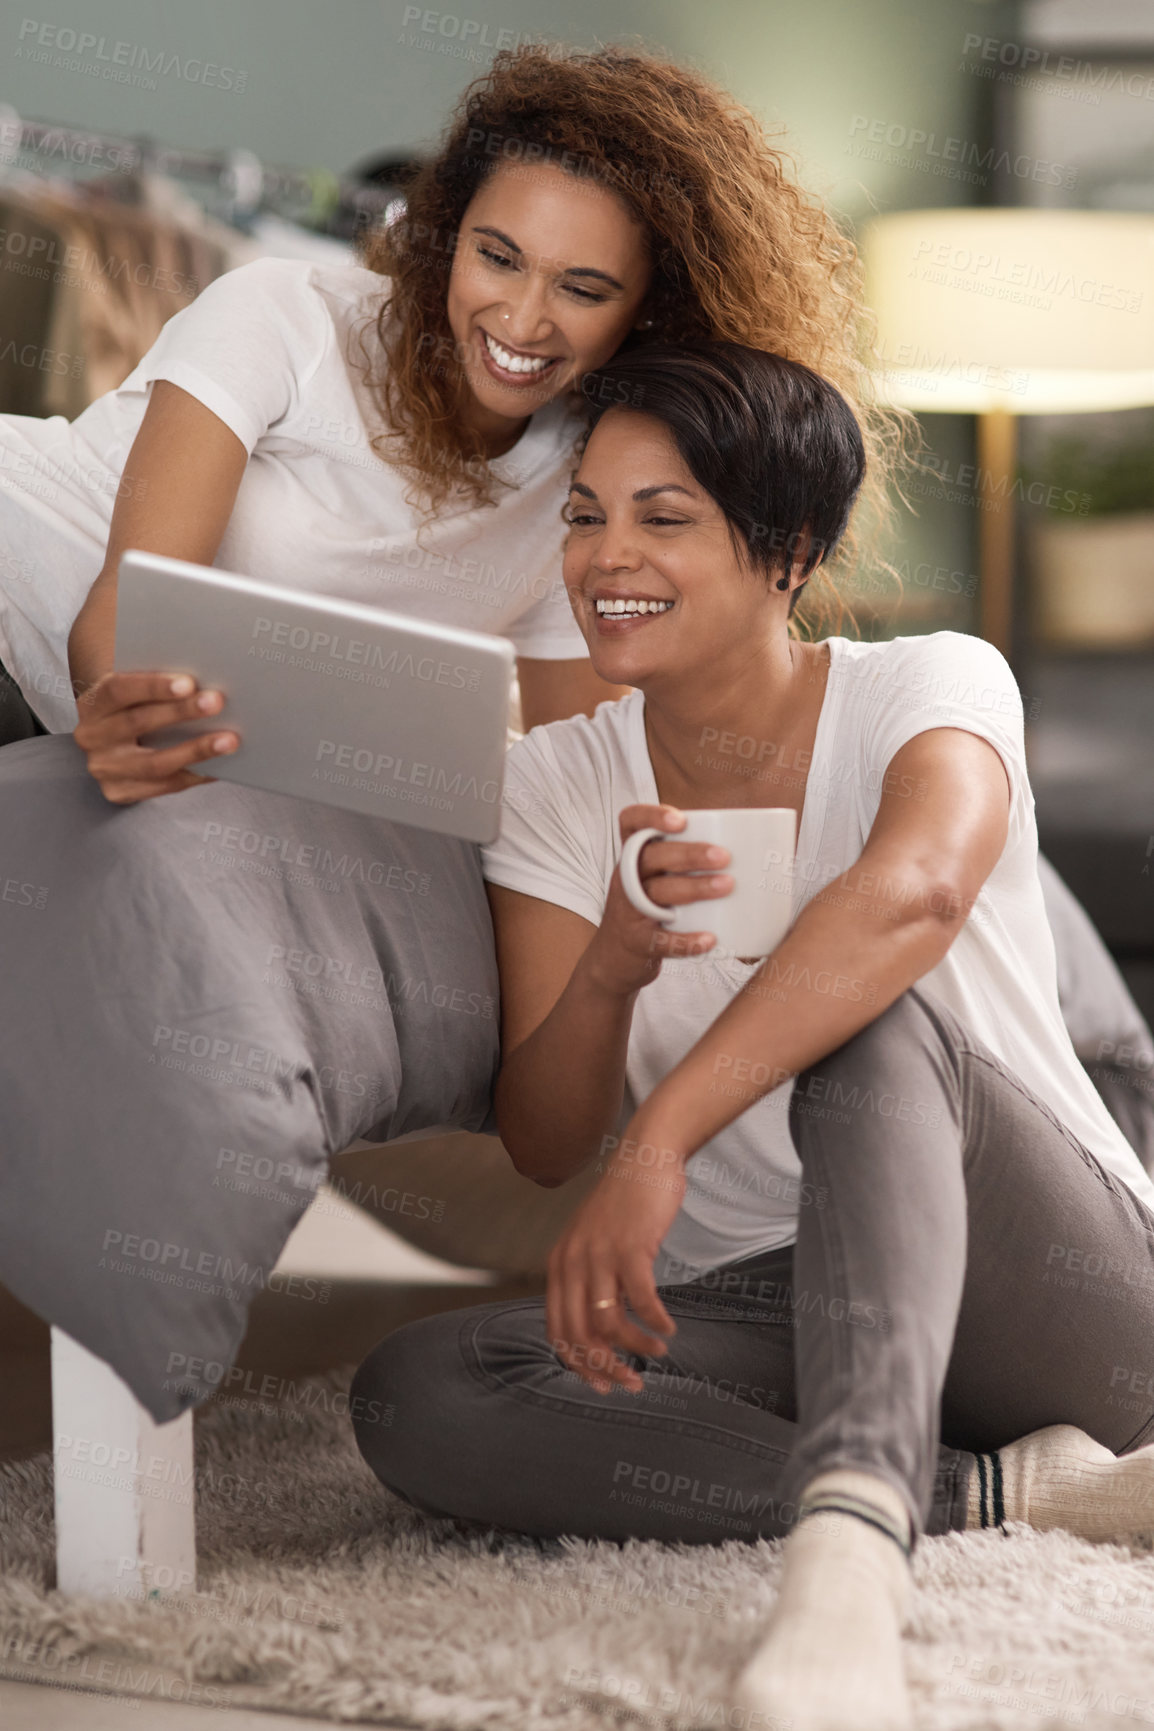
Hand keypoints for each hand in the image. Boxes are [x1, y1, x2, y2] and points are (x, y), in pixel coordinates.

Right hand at [73, 672, 237, 804]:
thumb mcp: (135, 693)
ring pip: (154, 762)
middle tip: (216, 702)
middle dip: (181, 712)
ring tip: (229, 740)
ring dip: (195, 750)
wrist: (112, 744)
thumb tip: (208, 679)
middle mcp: (92, 736)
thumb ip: (160, 686)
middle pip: (138, 722)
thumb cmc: (135, 708)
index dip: (153, 686)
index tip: (188, 682)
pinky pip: (164, 786)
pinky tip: (220, 766)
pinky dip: (195, 775)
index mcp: (93, 703)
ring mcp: (104, 768)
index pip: (119, 690)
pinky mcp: (119, 792)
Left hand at [546, 1121, 686, 1394]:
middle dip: (607, 1368)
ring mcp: (599, 1255)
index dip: (579, 1366)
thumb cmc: (625, 1206)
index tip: (604, 1384)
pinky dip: (656, 1322)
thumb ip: (588, 1281)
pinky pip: (642, 1300)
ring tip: (657, 1351)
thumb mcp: (592, 1243)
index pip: (558, 1332)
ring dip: (636, 1348)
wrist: (644, 1159)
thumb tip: (600, 1333)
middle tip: (633, 1383)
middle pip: (580, 1336)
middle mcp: (572, 1263)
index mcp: (559, 1266)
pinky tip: (668, 1327)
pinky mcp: (630, 1247)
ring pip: (608, 1324)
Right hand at [584, 803, 732, 998]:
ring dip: (694, 888)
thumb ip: (686, 861)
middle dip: (689, 854)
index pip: (631, 822)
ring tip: (727, 885)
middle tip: (724, 856)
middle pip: (652, 857)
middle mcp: (627, 878)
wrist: (614, 958)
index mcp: (634, 857)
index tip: (681, 822)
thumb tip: (753, 851)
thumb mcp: (655, 879)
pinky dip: (686, 941)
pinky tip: (710, 939)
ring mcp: (629, 910)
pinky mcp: (638, 942)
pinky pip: (661, 940)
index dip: (651, 816)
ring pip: (657, 893)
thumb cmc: (650, 909)